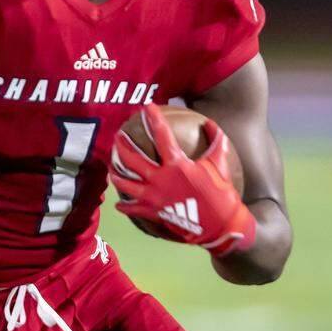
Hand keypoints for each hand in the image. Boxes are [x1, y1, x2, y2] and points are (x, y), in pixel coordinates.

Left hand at [111, 104, 255, 255]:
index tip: (146, 106)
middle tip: (116, 136)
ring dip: (116, 174)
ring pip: (126, 184)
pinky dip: (124, 206)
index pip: (162, 135)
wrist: (219, 223)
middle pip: (133, 159)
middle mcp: (160, 179)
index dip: (153, 118)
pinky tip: (117, 205)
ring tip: (110, 168)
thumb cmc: (221, 192)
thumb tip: (209, 122)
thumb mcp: (219, 163)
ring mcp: (154, 197)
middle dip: (122, 146)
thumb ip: (215, 140)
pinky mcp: (153, 212)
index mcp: (176, 165)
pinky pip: (133, 209)